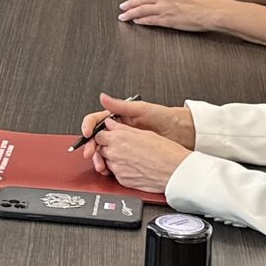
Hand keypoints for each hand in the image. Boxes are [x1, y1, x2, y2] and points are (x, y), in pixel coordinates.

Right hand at [79, 93, 194, 164]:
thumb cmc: (162, 117)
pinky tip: (108, 168)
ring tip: (99, 163)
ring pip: (103, 151)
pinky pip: (114, 161)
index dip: (88, 127)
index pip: (96, 121)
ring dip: (98, 158)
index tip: (87, 133)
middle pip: (96, 138)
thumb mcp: (141, 109)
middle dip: (90, 146)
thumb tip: (103, 97)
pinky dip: (109, 165)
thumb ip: (120, 105)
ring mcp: (123, 143)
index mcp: (117, 118)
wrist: (179, 132)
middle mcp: (118, 130)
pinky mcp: (129, 155)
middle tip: (89, 152)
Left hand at [91, 119, 190, 192]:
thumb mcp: (144, 133)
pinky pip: (115, 173)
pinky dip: (122, 170)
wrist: (175, 171)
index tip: (110, 136)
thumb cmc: (165, 152)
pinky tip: (135, 167)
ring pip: (107, 162)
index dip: (105, 135)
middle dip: (109, 147)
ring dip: (114, 159)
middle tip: (123, 147)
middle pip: (101, 149)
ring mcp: (117, 168)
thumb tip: (111, 124)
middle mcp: (115, 153)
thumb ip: (123, 128)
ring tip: (132, 158)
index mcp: (119, 138)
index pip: (99, 135)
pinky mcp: (122, 180)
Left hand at [118, 0, 226, 30]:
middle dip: (130, 2)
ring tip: (123, 15)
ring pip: (143, 10)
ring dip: (131, 13)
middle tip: (122, 5)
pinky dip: (142, 21)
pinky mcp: (168, 21)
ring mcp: (165, 9)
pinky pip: (151, 20)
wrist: (214, 12)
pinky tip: (136, 21)